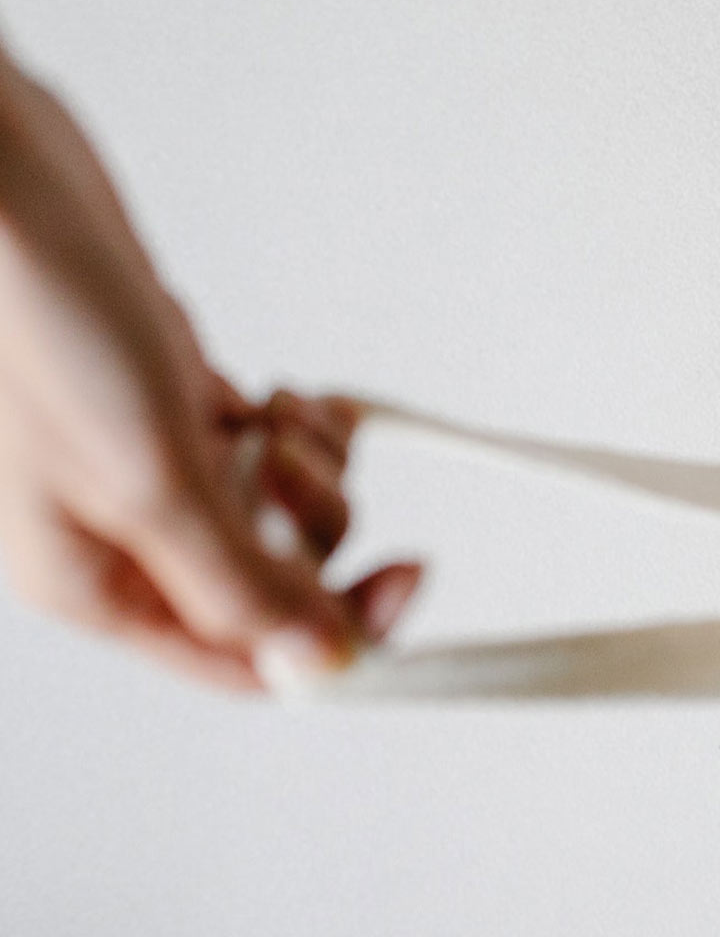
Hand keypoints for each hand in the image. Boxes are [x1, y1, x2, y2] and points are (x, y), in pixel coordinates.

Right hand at [0, 43, 417, 690]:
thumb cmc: (34, 327)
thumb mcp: (146, 479)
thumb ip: (235, 581)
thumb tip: (317, 666)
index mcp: (94, 582)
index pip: (238, 659)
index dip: (333, 637)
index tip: (408, 577)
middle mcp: (119, 536)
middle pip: (269, 578)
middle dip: (310, 520)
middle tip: (284, 456)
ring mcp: (146, 463)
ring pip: (276, 506)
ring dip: (309, 463)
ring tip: (272, 409)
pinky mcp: (169, 399)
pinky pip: (265, 443)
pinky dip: (295, 423)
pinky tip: (282, 394)